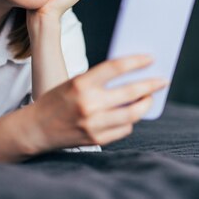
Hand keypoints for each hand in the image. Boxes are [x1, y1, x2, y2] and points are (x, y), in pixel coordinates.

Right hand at [21, 54, 167, 153]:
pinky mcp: (96, 139)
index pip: (115, 67)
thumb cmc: (55, 101)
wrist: (35, 129)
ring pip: (133, 114)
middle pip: (130, 93)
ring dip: (145, 104)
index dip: (136, 62)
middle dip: (151, 85)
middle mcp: (88, 104)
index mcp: (80, 84)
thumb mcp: (72, 83)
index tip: (150, 59)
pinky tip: (130, 114)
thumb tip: (131, 78)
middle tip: (163, 80)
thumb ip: (98, 81)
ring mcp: (93, 124)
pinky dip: (129, 120)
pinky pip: (124, 128)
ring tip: (149, 98)